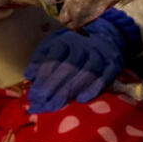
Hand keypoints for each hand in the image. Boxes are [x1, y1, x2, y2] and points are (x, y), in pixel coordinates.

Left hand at [25, 9, 140, 111]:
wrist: (107, 35)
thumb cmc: (74, 46)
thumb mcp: (55, 45)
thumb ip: (41, 59)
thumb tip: (29, 75)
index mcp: (66, 40)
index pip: (53, 59)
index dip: (43, 78)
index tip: (33, 96)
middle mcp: (83, 45)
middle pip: (68, 67)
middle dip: (52, 87)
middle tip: (41, 105)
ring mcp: (100, 54)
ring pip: (85, 72)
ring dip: (70, 90)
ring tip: (55, 106)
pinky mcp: (113, 64)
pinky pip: (104, 77)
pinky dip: (93, 88)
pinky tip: (81, 100)